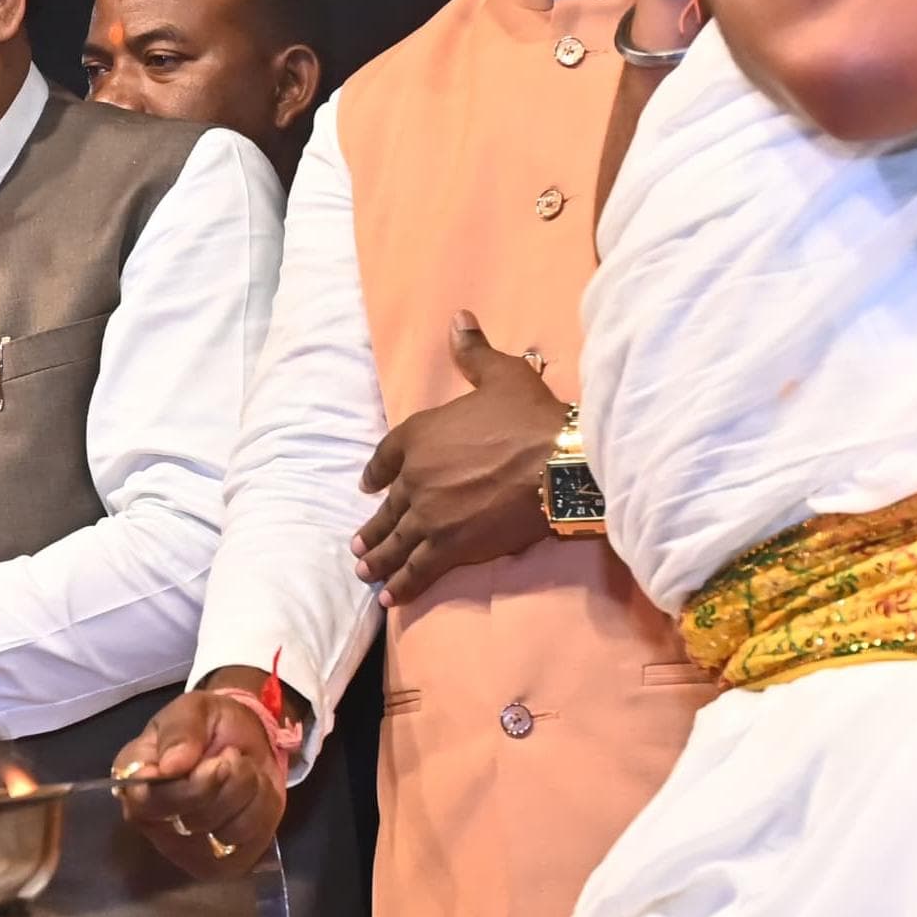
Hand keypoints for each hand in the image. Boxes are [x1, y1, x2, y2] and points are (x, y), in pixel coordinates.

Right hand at [112, 679, 287, 880]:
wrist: (248, 740)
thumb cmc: (210, 725)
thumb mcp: (194, 709)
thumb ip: (180, 730)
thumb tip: (169, 766)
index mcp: (133, 782)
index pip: (151, 802)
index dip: (191, 787)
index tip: (219, 760)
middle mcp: (153, 823)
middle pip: (195, 820)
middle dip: (228, 781)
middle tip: (232, 756)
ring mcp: (187, 850)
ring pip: (228, 832)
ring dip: (249, 793)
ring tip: (242, 772)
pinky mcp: (222, 864)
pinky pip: (252, 842)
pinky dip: (263, 811)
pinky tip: (253, 795)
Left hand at [355, 315, 566, 599]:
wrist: (557, 463)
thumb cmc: (531, 416)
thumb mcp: (502, 374)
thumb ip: (474, 353)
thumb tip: (458, 319)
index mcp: (419, 435)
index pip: (386, 456)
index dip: (376, 474)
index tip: (369, 488)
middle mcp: (415, 478)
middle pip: (387, 509)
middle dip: (373, 530)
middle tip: (359, 548)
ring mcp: (429, 515)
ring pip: (396, 542)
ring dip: (379, 559)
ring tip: (366, 573)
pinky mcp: (451, 546)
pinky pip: (419, 568)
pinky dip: (404, 583)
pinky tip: (391, 596)